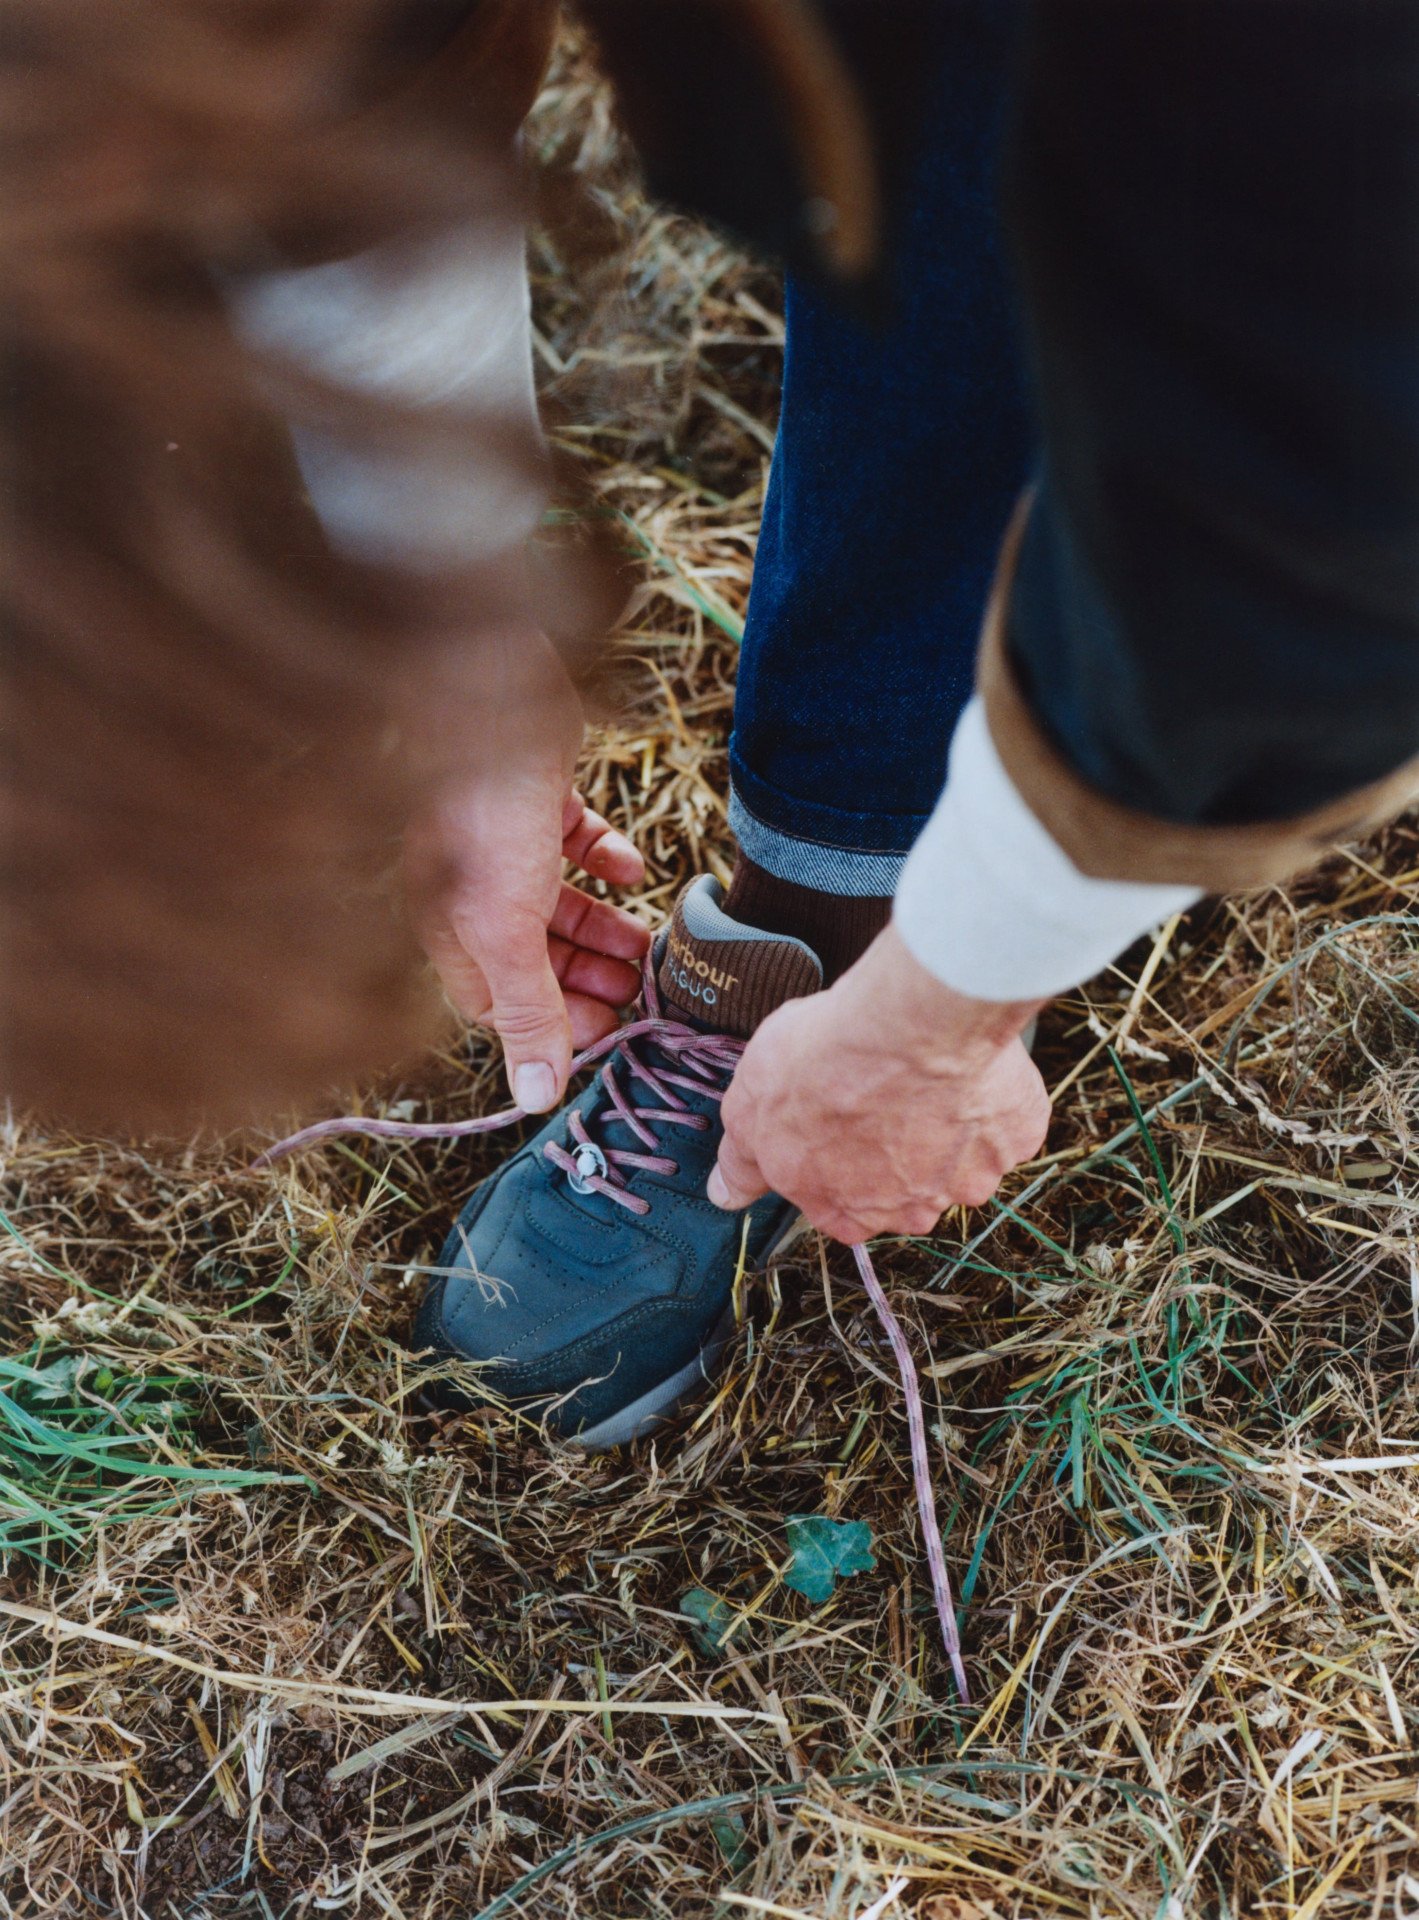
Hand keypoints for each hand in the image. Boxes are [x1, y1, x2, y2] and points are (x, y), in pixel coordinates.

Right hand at [405, 631, 648, 1112]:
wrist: (492, 686)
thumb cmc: (485, 809)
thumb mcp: (506, 925)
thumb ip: (527, 1008)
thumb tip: (535, 1098)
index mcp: (454, 932)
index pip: (502, 1007)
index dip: (557, 1026)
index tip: (614, 1032)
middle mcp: (472, 892)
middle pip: (536, 961)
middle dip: (589, 981)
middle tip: (643, 992)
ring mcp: (503, 844)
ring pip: (559, 908)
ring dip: (605, 931)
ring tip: (650, 947)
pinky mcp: (537, 797)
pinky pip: (574, 844)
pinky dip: (606, 861)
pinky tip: (631, 866)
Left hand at [706, 924, 1049, 1240]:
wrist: (909, 1026)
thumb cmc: (823, 1061)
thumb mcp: (750, 1107)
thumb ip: (742, 1160)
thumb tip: (724, 1195)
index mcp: (843, 1213)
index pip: (838, 1204)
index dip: (835, 1156)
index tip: (836, 1113)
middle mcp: (909, 1211)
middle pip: (902, 1188)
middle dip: (895, 1145)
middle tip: (880, 1087)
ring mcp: (970, 1179)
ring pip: (957, 1157)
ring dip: (944, 1122)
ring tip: (924, 1069)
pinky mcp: (1016, 1138)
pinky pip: (1004, 1124)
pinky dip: (989, 1098)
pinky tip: (966, 1065)